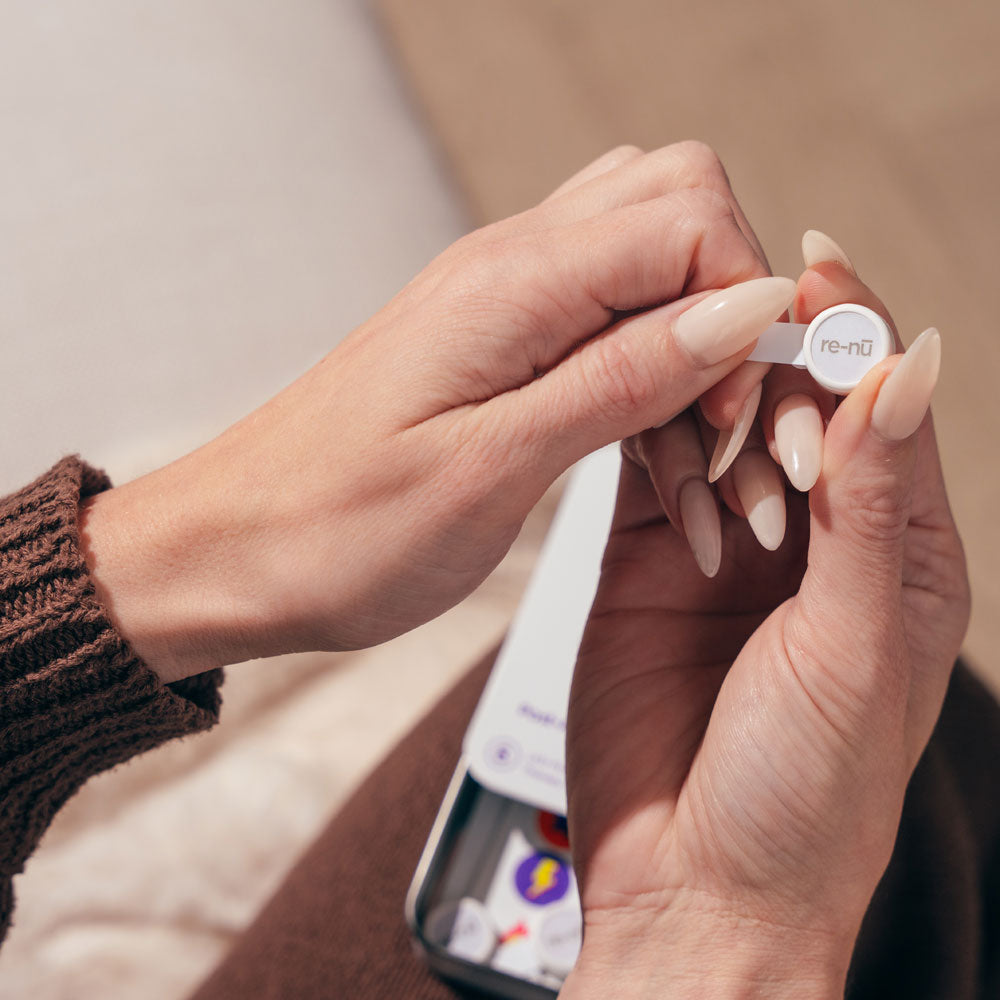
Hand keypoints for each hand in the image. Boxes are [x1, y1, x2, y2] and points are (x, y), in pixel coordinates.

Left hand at [79, 143, 794, 681]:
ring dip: (691, 330)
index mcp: (510, 283)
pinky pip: (600, 305)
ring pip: (646, 250)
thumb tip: (742, 308)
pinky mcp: (493, 337)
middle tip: (714, 417)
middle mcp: (509, 263)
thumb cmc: (334, 529)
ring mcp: (501, 295)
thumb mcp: (492, 469)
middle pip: (679, 202)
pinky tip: (634, 430)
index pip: (693, 217)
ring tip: (679, 436)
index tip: (726, 416)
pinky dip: (645, 355)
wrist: (228, 549)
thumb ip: (622, 378)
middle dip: (731, 301)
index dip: (742, 309)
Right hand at [561, 260, 969, 997]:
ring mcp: (720, 544)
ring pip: (713, 423)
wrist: (691, 885)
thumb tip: (906, 368)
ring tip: (676, 357)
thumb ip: (873, 509)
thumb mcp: (855, 646)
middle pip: (796, 402)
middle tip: (729, 312)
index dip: (852, 331)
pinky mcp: (644, 559)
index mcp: (896, 555)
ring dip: (698, 389)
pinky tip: (629, 401)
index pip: (881, 410)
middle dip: (769, 355)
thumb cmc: (800, 796)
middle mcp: (811, 539)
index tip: (813, 262)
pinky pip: (643, 468)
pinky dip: (639, 431)